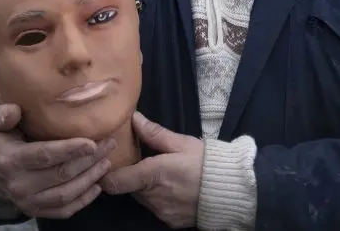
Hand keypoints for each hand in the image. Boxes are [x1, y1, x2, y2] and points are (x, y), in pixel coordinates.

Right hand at [0, 104, 115, 218]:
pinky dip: (83, 201)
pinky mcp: (36, 210)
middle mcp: (19, 185)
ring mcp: (28, 201)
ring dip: (90, 178)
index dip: (69, 149)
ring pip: (66, 193)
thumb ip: (0, 114)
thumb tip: (14, 111)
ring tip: (107, 161)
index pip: (44, 155)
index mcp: (10, 160)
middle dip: (89, 160)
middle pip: (61, 174)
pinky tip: (97, 186)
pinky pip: (63, 210)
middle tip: (109, 144)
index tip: (91, 142)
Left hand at [100, 112, 203, 228]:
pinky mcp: (170, 222)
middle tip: (147, 163)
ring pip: (143, 199)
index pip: (114, 182)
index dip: (107, 175)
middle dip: (134, 177)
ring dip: (147, 188)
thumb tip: (134, 119)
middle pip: (130, 188)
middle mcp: (152, 197)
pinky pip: (157, 209)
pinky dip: (161, 200)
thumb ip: (155, 134)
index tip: (109, 165)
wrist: (232, 191)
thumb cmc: (206, 162)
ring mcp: (161, 212)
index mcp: (151, 175)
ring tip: (165, 176)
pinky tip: (176, 189)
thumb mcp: (182, 143)